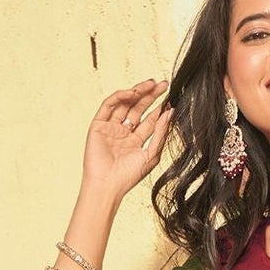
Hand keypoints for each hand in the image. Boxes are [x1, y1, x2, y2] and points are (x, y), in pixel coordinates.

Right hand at [81, 79, 172, 201]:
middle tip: (163, 84)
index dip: (159, 109)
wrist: (107, 185)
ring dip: (137, 92)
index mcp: (135, 141)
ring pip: (124, 103)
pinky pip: (109, 105)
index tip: (170, 99)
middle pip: (138, 108)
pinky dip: (120, 96)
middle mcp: (123, 132)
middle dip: (150, 96)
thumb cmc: (128, 176)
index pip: (149, 120)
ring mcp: (110, 127)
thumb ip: (160, 133)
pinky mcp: (98, 124)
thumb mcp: (151, 154)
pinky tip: (132, 93)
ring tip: (150, 84)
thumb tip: (170, 112)